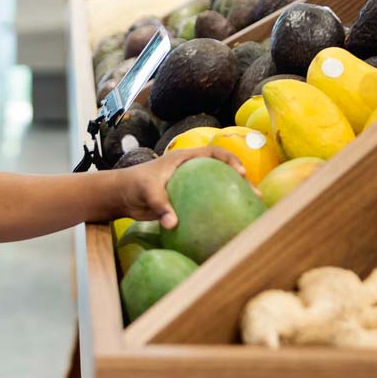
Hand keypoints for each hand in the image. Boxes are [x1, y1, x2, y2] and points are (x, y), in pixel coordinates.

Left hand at [118, 147, 249, 228]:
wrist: (122, 196)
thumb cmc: (133, 186)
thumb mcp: (147, 193)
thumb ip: (160, 206)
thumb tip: (172, 224)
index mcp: (184, 159)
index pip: (214, 153)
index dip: (230, 160)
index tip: (241, 174)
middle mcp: (191, 169)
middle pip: (222, 170)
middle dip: (241, 179)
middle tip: (255, 194)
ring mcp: (190, 184)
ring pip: (217, 186)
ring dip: (234, 195)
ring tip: (251, 208)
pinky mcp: (186, 199)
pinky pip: (207, 203)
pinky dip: (218, 210)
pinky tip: (229, 223)